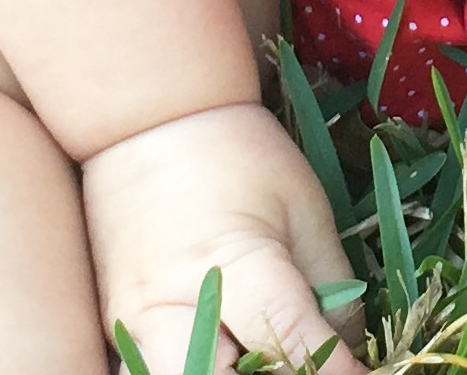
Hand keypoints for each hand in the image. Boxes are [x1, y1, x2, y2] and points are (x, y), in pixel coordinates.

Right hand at [81, 101, 363, 374]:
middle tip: (307, 362)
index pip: (293, 343)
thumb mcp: (302, 205)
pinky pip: (149, 371)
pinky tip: (223, 355)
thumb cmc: (238, 153)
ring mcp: (134, 324)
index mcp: (235, 267)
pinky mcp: (117, 327)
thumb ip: (330, 282)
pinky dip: (189, 369)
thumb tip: (349, 349)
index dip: (337, 370)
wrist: (150, 117)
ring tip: (257, 355)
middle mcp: (174, 308)